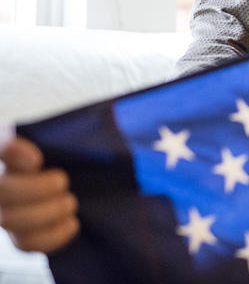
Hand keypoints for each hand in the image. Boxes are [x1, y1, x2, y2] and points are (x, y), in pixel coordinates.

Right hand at [0, 137, 78, 251]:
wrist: (84, 180)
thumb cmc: (82, 153)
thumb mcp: (81, 138)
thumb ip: (80, 136)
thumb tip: (107, 135)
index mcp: (14, 148)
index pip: (1, 146)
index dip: (10, 152)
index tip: (36, 159)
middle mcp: (3, 179)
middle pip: (1, 190)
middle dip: (35, 190)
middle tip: (63, 182)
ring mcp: (6, 209)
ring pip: (9, 220)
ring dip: (46, 213)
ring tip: (70, 203)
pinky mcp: (20, 234)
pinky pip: (27, 244)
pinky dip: (53, 236)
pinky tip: (72, 223)